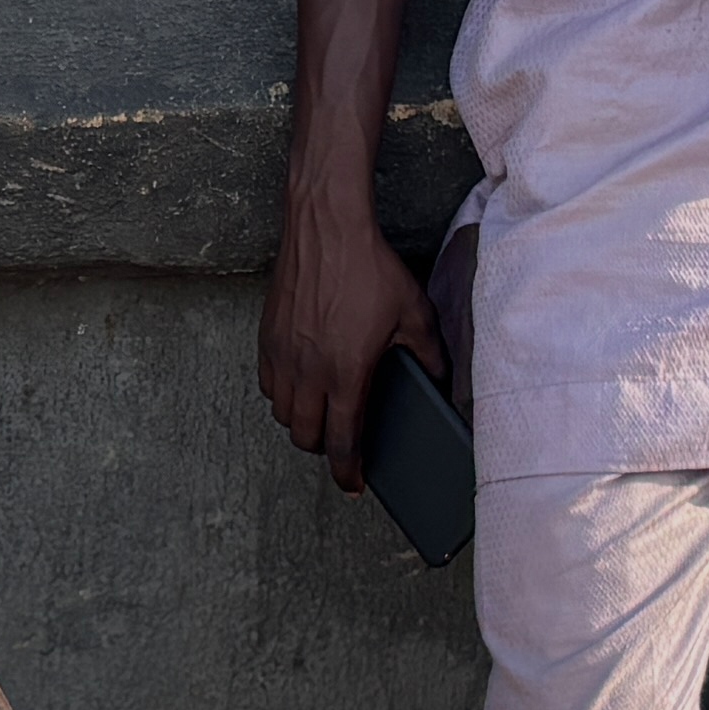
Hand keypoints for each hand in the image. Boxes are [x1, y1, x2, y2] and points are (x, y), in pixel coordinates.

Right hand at [262, 203, 434, 488]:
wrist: (326, 226)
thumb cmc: (369, 266)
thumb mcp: (414, 313)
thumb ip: (429, 354)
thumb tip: (441, 379)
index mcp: (346, 374)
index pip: (341, 442)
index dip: (347, 471)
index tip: (353, 483)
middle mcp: (309, 371)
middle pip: (305, 436)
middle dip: (324, 448)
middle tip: (341, 443)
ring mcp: (283, 354)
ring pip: (283, 414)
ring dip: (301, 422)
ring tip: (322, 414)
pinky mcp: (267, 336)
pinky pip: (267, 384)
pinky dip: (282, 396)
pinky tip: (300, 384)